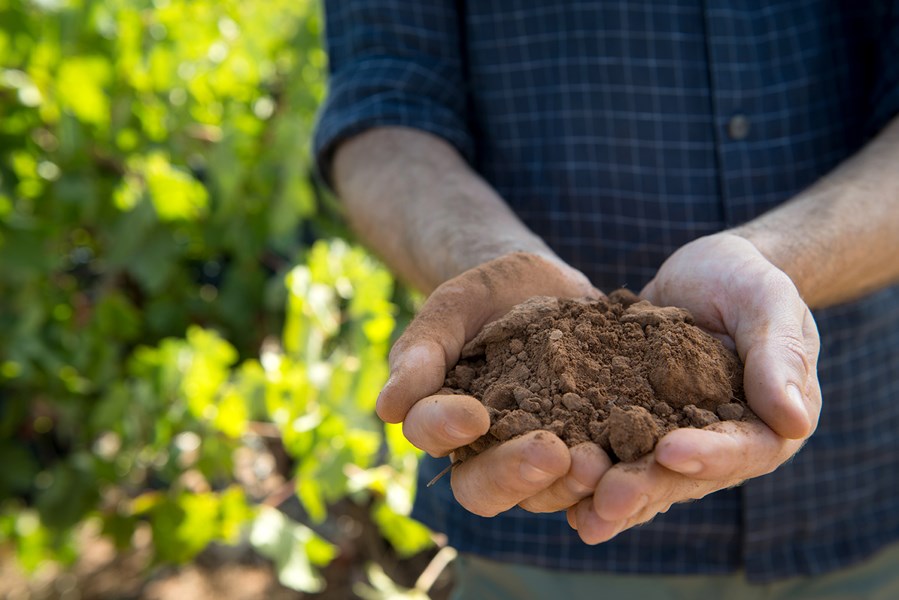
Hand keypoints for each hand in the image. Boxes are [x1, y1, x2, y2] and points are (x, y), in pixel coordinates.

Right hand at [378, 252, 612, 516]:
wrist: (553, 291)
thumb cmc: (491, 295)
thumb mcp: (456, 305)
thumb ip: (423, 349)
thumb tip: (388, 408)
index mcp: (442, 417)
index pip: (431, 433)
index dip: (446, 429)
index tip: (472, 413)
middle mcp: (484, 453)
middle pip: (483, 487)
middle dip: (515, 472)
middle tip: (550, 453)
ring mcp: (536, 461)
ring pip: (542, 494)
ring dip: (569, 485)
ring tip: (598, 462)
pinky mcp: (587, 457)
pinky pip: (596, 487)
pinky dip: (612, 486)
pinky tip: (633, 471)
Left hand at [568, 232, 821, 542]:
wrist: (705, 273)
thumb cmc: (748, 281)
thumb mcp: (768, 302)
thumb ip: (780, 355)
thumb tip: (796, 422)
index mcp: (766, 424)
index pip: (743, 449)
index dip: (708, 453)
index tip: (670, 450)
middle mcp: (721, 444)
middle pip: (686, 476)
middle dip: (646, 488)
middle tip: (608, 500)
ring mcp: (675, 438)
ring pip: (646, 477)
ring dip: (613, 498)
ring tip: (582, 518)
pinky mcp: (636, 426)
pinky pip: (614, 455)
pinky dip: (592, 475)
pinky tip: (559, 496)